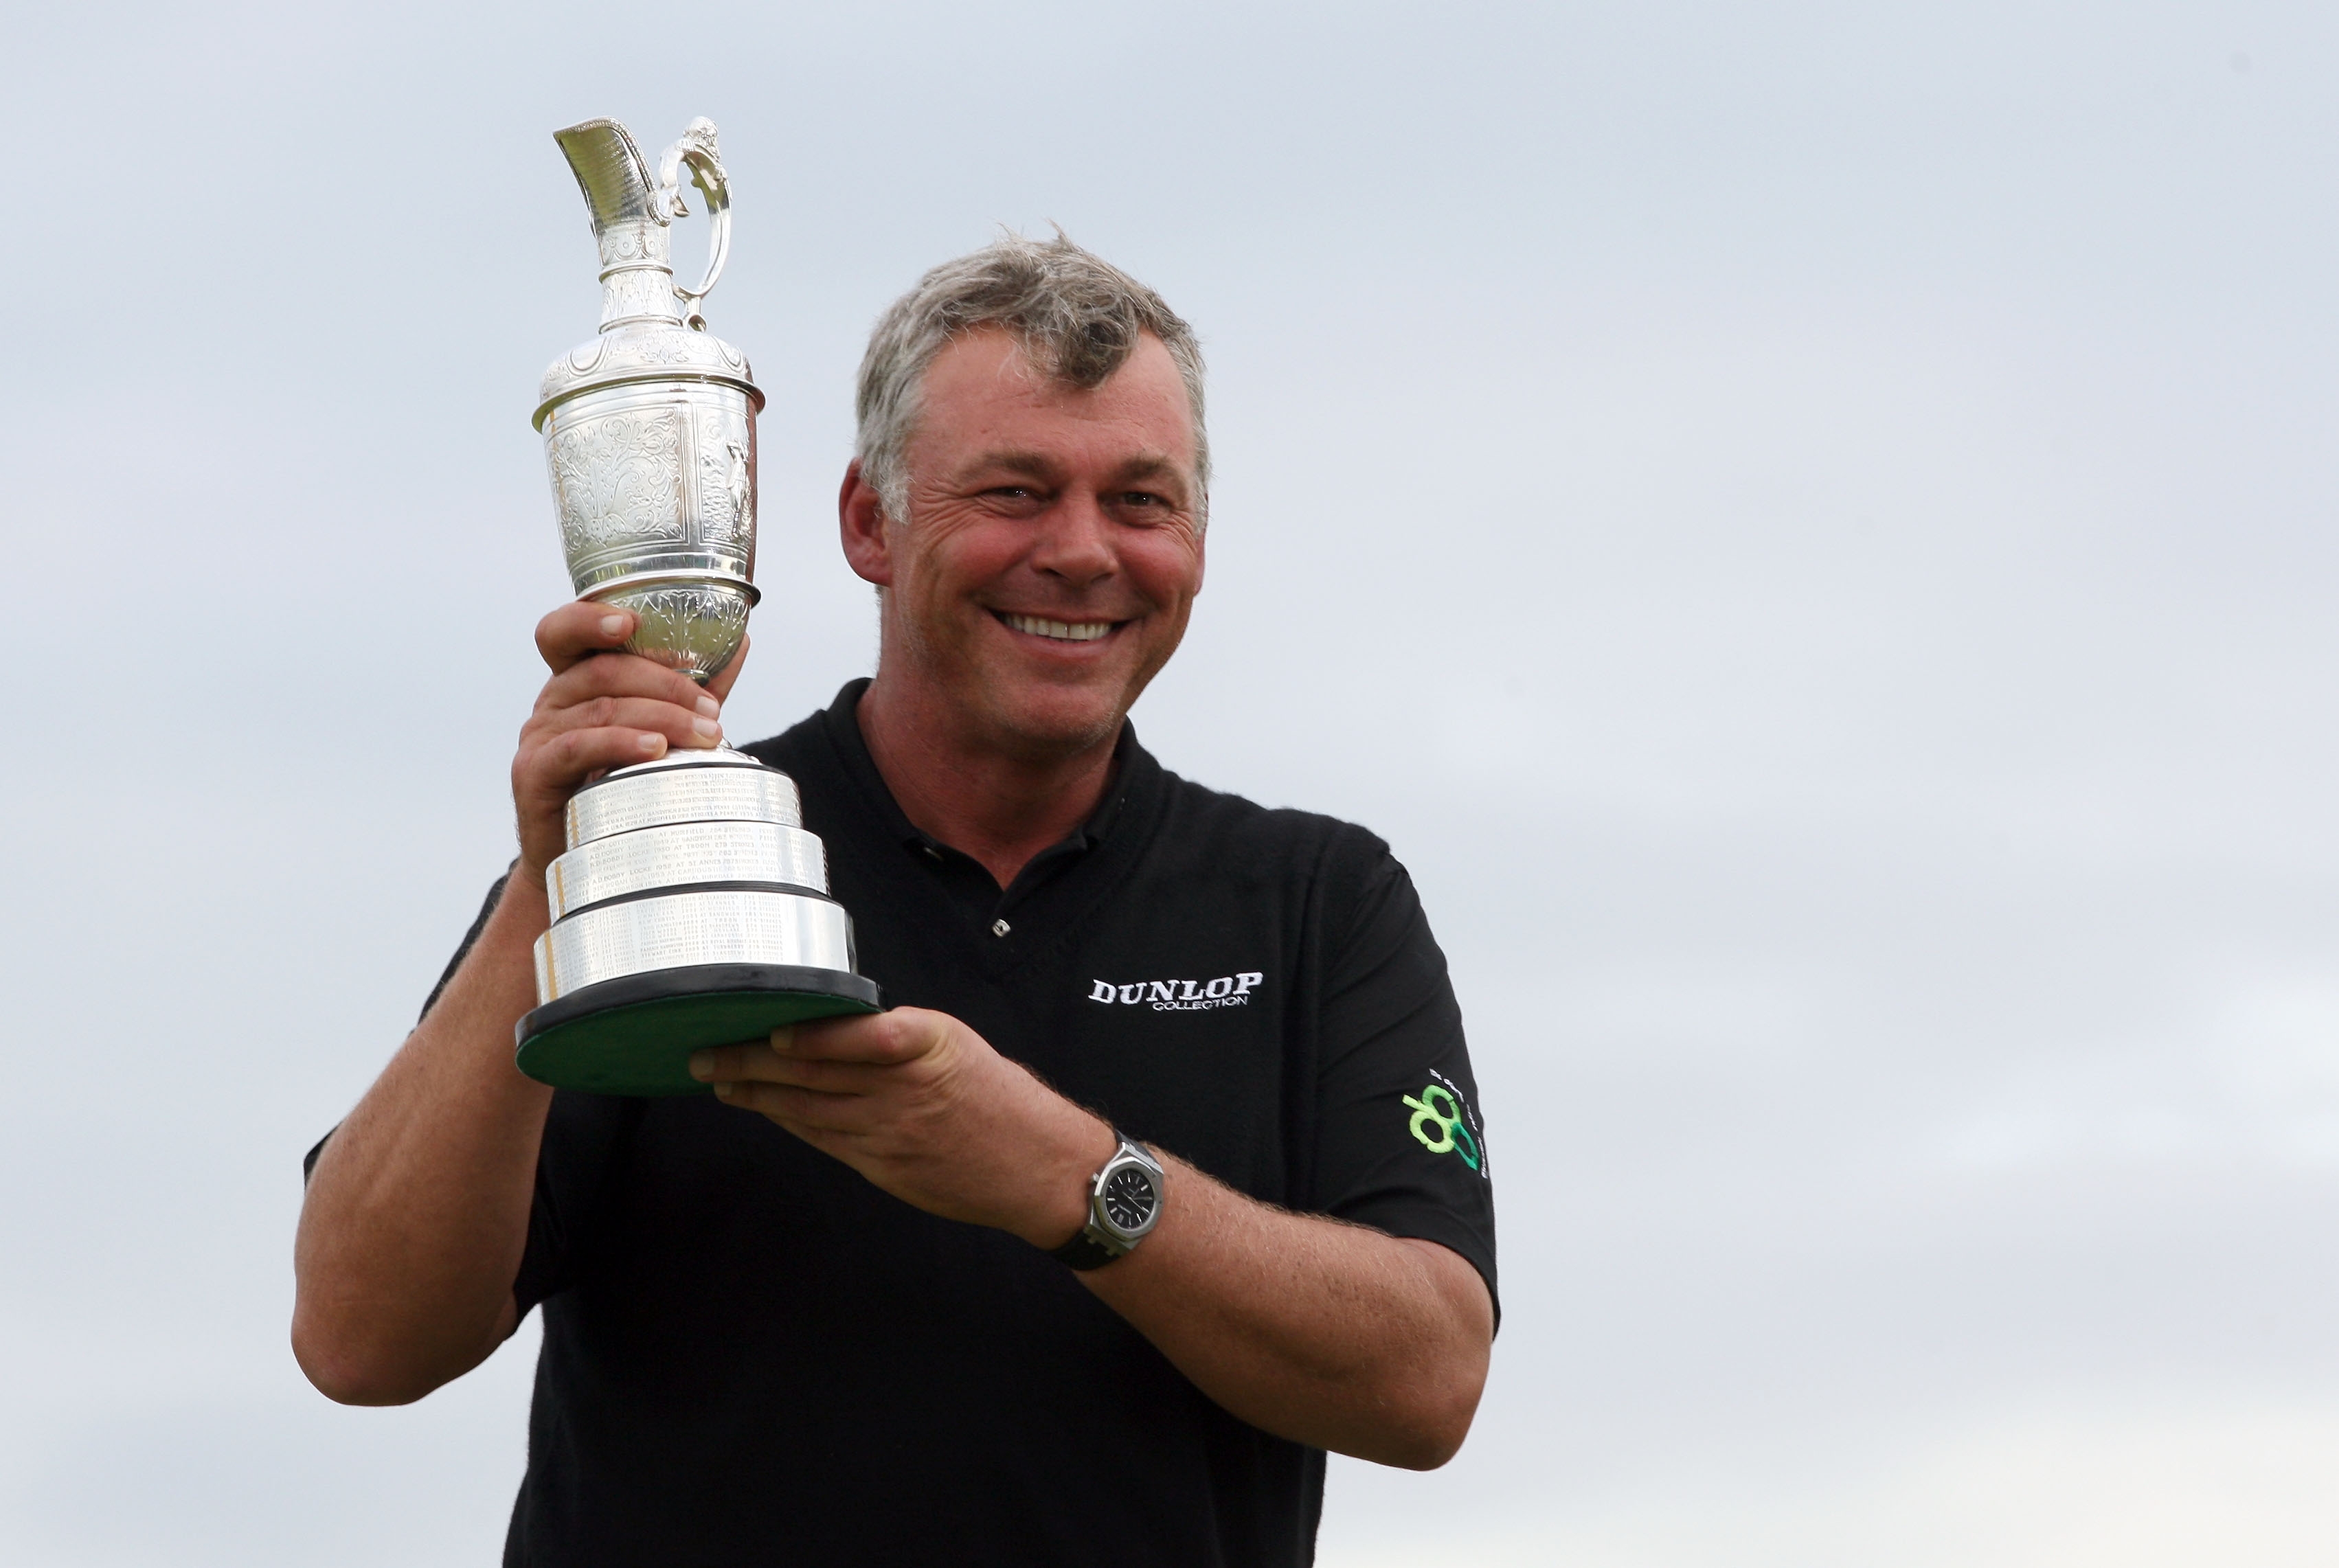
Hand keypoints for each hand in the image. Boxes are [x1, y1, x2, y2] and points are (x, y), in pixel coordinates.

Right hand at [511, 601, 748, 877]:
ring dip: (662, 717)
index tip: (633, 622)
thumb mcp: (663, 728)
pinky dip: (620, 744)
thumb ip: (692, 689)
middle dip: (667, 685)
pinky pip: (577, 747)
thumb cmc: (625, 784)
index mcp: (575, 679)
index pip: (565, 631)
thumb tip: (741, 643)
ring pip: (602, 709)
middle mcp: (551, 700)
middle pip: (603, 670)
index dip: (591, 618)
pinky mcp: (533, 772)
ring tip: (705, 735)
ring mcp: (537, 735)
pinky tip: (655, 749)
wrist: (586, 855)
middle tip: (711, 710)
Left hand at [689, 1010, 1114, 1248]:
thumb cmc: (998, 1097)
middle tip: (706, 1054)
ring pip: (810, 1110)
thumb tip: (830, 1029)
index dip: (814, 1039)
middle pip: (817, 1074)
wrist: (1037, 1167)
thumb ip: (896, 1039)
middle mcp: (905, 1090)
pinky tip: (762, 1110)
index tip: (771, 1031)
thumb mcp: (956, 1045)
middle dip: (754, 1064)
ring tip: (719, 1081)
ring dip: (758, 1096)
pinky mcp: (884, 1167)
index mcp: (929, 1046)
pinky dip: (789, 1123)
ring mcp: (891, 1134)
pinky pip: (825, 1140)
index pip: (863, 1037)